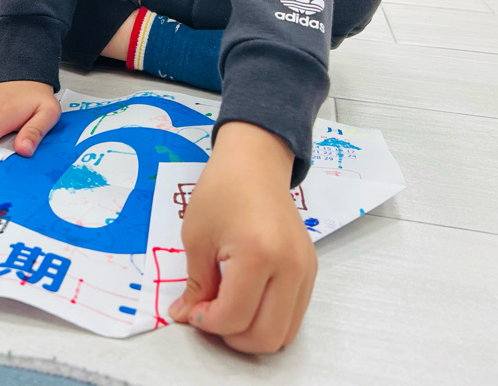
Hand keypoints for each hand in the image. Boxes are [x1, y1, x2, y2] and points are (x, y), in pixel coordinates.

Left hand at [169, 122, 316, 353]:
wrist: (255, 161)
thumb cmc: (222, 189)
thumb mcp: (197, 236)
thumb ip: (196, 284)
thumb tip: (187, 316)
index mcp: (258, 253)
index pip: (235, 316)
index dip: (207, 321)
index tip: (192, 309)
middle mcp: (290, 266)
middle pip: (267, 336)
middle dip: (232, 337)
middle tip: (210, 316)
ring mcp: (306, 269)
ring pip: (285, 333)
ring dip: (253, 334)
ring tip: (228, 310)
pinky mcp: (310, 269)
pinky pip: (294, 314)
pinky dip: (269, 320)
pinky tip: (247, 300)